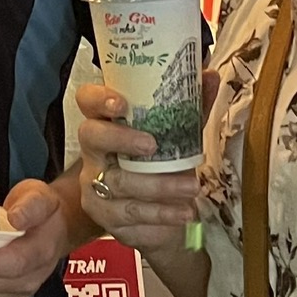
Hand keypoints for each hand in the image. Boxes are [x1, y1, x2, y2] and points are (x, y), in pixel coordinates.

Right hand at [76, 70, 217, 251]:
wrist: (158, 220)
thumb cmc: (162, 165)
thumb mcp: (179, 134)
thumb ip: (191, 107)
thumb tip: (209, 76)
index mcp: (106, 122)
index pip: (87, 101)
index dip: (98, 99)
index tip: (122, 104)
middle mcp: (94, 152)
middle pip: (91, 136)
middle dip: (121, 139)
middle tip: (152, 145)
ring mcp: (94, 185)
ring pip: (118, 183)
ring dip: (159, 185)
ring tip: (192, 187)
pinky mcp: (104, 216)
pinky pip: (130, 214)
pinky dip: (162, 213)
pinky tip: (185, 212)